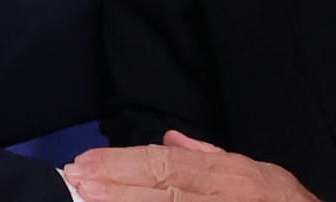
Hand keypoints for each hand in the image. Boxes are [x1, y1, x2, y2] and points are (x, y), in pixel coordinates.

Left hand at [64, 130, 320, 201]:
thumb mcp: (261, 173)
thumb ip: (212, 156)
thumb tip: (171, 140)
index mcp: (230, 176)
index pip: (165, 164)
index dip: (122, 163)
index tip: (87, 163)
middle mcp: (224, 198)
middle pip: (158, 188)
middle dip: (112, 185)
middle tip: (74, 181)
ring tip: (85, 201)